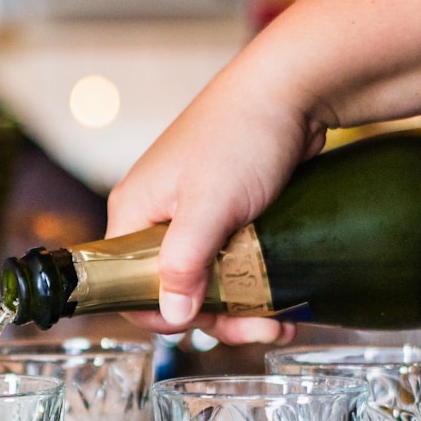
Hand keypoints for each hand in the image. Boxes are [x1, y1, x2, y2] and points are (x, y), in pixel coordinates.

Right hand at [104, 31, 327, 345]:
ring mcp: (193, 216)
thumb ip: (185, 263)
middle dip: (216, 318)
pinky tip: (280, 304)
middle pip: (172, 291)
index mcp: (133, 213)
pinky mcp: (226, 214)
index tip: (202, 327)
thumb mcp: (210, 205)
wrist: (294, 88)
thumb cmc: (243, 135)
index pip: (126, 285)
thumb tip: (174, 317)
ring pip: (207, 282)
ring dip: (241, 310)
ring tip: (278, 324)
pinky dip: (253, 287)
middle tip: (259, 332)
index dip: (162, 314)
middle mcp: (156, 217)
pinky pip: (231, 264)